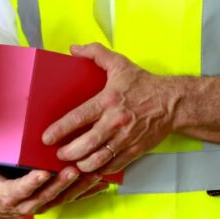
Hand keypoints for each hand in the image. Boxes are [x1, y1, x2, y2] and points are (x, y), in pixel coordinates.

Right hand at [0, 158, 107, 218]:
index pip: (22, 191)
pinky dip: (87, 190)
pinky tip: (100, 180)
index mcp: (8, 197)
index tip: (43, 172)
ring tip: (90, 173)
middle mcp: (28, 204)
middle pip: (47, 195)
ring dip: (78, 187)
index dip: (33, 183)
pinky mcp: (54, 200)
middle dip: (61, 184)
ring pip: (63, 197)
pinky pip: (73, 197)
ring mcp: (43, 203)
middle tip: (72, 169)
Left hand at [43, 43, 180, 173]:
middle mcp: (115, 122)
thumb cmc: (144, 84)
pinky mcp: (136, 149)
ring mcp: (126, 138)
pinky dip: (101, 170)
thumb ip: (95, 52)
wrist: (173, 102)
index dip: (60, 129)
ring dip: (83, 164)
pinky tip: (92, 169)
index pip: (78, 117)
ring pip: (100, 159)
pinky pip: (115, 165)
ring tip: (72, 164)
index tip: (46, 138)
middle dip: (68, 152)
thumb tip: (74, 48)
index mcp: (108, 101)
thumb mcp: (119, 63)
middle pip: (86, 143)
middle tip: (58, 154)